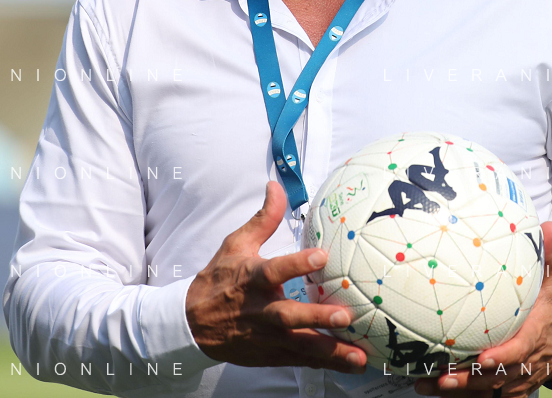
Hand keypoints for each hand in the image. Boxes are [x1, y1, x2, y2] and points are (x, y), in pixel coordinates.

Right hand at [185, 180, 369, 373]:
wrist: (192, 324)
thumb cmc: (218, 280)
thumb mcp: (236, 245)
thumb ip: (262, 219)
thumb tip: (276, 187)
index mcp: (252, 279)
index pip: (275, 270)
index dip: (298, 264)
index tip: (322, 255)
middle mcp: (260, 310)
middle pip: (289, 316)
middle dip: (317, 317)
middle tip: (345, 315)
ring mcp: (267, 336)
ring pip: (300, 345)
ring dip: (331, 351)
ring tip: (359, 356)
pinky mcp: (272, 354)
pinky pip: (302, 360)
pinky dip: (326, 363)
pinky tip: (352, 364)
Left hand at [415, 221, 551, 396]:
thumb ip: (546, 257)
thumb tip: (547, 226)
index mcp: (536, 336)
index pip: (520, 350)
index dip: (502, 357)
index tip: (481, 358)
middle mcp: (527, 363)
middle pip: (498, 377)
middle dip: (470, 380)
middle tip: (441, 375)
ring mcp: (518, 379)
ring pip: (490, 392)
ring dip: (460, 391)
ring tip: (428, 384)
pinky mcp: (510, 388)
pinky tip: (434, 391)